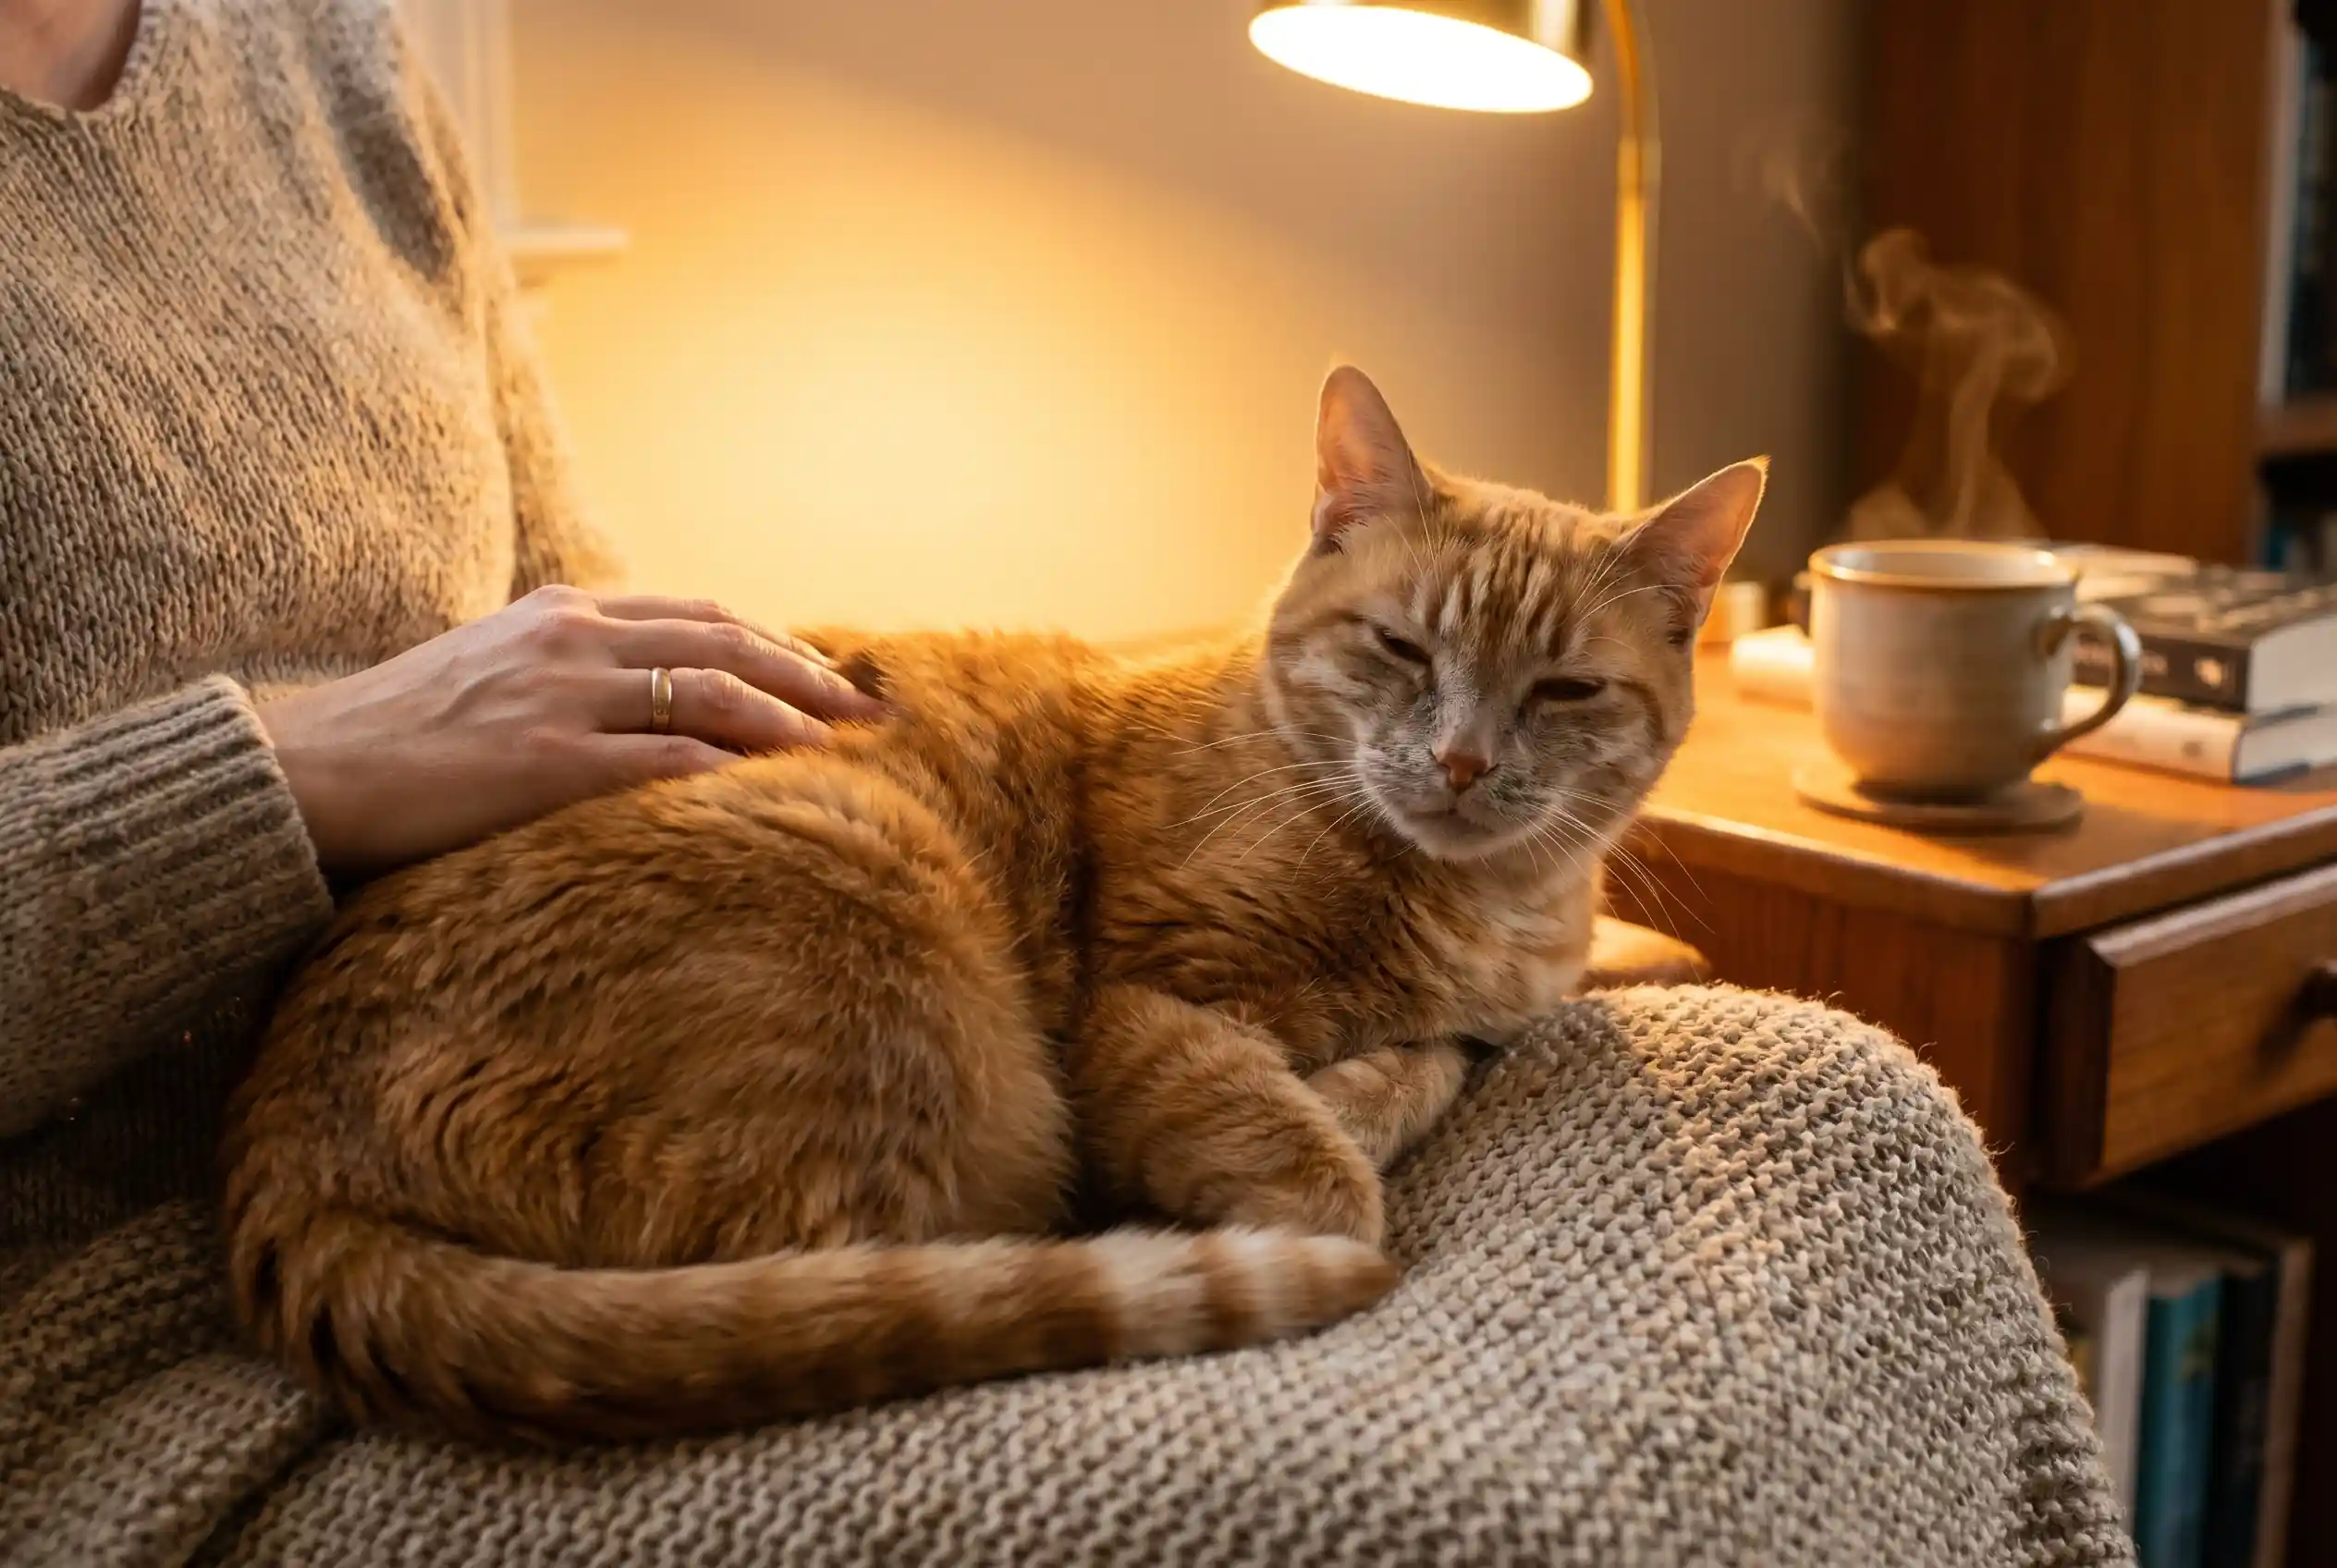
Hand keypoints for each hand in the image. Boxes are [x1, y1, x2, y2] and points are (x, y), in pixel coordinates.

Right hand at [255, 586, 885, 874]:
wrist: (308, 769)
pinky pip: (662, 760)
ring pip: (711, 692)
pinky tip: (776, 790)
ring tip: (847, 753)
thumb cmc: (401, 734)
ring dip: (792, 722)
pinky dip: (728, 770)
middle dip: (812, 677)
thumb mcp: (494, 670)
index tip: (833, 679)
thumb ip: (571, 672)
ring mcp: (561, 696)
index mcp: (565, 612)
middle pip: (728, 642)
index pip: (702, 615)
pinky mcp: (545, 760)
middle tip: (874, 714)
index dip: (779, 645)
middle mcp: (574, 639)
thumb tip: (646, 700)